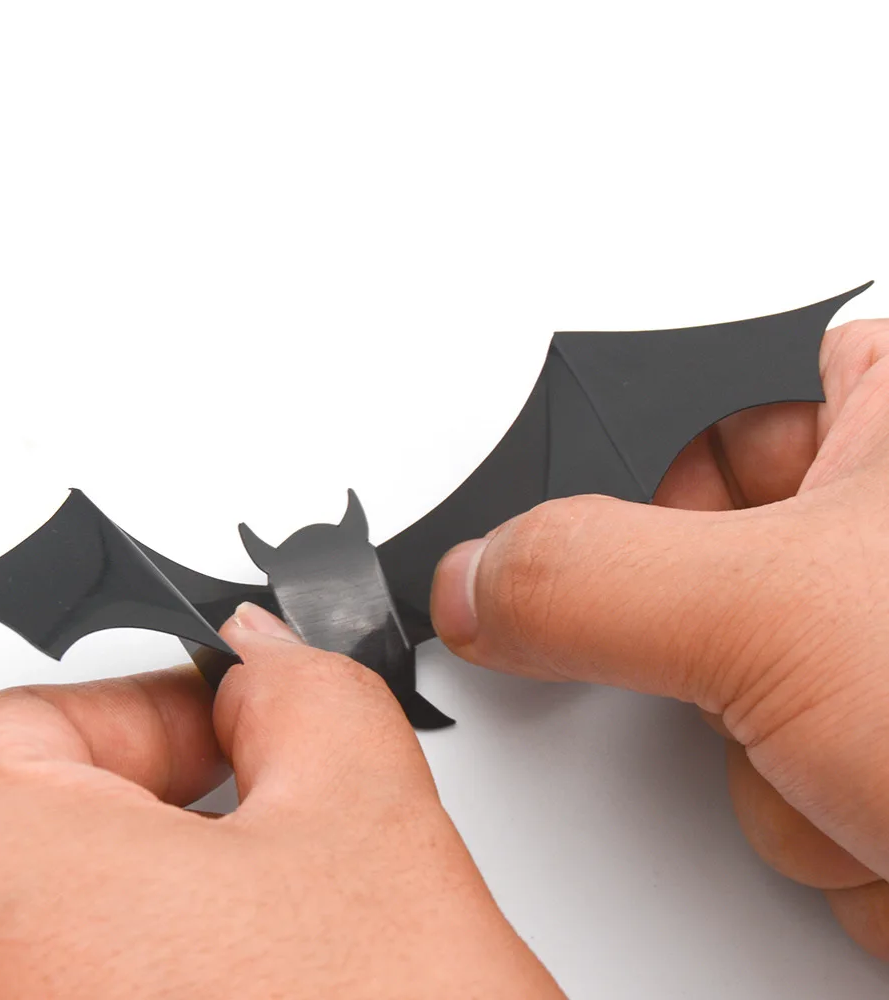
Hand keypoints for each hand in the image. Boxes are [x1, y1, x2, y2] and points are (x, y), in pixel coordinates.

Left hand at [0, 604, 560, 998]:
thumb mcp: (367, 821)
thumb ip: (303, 694)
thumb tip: (261, 661)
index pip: (19, 726)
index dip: (149, 715)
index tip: (227, 733)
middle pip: (13, 840)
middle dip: (149, 817)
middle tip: (249, 836)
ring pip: (33, 945)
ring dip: (139, 922)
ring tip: (252, 954)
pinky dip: (121, 993)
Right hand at [431, 318, 888, 959]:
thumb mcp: (780, 609)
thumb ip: (587, 575)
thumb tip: (475, 577)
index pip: (689, 405)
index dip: (615, 469)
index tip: (552, 521)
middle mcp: (883, 538)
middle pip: (683, 568)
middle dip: (707, 651)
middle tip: (767, 662)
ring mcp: (878, 667)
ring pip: (717, 698)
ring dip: (767, 768)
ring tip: (868, 766)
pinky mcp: (879, 771)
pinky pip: (767, 790)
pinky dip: (809, 831)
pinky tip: (887, 823)